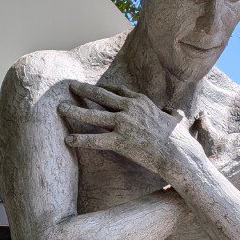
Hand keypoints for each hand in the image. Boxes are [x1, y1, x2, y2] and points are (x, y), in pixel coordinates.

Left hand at [58, 81, 192, 175]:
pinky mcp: (120, 140)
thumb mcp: (177, 120)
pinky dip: (81, 139)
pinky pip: (95, 139)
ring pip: (93, 114)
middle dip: (84, 90)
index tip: (93, 87)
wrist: (178, 153)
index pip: (118, 91)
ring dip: (74, 110)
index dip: (103, 89)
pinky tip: (68, 140)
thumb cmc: (179, 139)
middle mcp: (129, 108)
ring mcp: (123, 123)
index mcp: (141, 101)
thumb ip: (172, 113)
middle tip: (70, 86)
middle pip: (101, 96)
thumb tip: (175, 112)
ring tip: (59, 108)